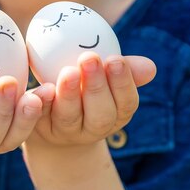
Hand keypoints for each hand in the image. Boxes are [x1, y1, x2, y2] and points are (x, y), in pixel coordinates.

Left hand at [29, 53, 155, 146]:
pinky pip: (39, 116)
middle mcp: (93, 127)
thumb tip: (150, 67)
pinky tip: (43, 87)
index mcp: (116, 114)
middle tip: (90, 59)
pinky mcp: (39, 127)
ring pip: (69, 117)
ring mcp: (65, 131)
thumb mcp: (106, 77)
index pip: (127, 103)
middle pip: (100, 114)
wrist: (51, 116)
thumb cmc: (87, 87)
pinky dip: (41, 101)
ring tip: (68, 71)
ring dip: (69, 94)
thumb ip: (123, 69)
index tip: (115, 59)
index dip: (123, 83)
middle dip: (96, 87)